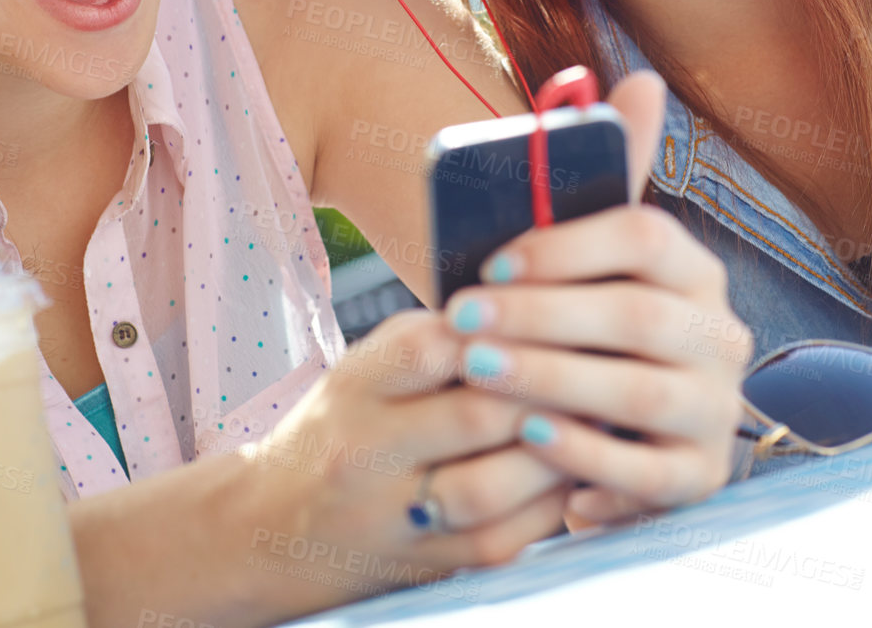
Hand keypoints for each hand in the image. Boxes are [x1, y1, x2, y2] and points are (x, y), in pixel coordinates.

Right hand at [233, 309, 572, 618]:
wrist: (267, 528)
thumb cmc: (340, 428)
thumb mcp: (366, 368)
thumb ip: (438, 340)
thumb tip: (540, 308)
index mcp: (356, 386)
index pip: (433, 347)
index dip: (505, 327)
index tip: (558, 309)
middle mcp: (366, 453)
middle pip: (476, 416)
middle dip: (551, 386)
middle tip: (605, 360)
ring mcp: (394, 517)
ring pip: (493, 486)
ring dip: (559, 451)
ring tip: (601, 417)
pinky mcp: (427, 564)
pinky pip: (504, 538)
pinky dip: (550, 503)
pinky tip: (576, 472)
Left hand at [441, 70, 752, 525]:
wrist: (585, 433)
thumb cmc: (566, 333)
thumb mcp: (572, 260)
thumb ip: (594, 181)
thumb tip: (641, 78)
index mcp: (691, 270)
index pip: (646, 235)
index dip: (566, 246)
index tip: (490, 259)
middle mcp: (720, 335)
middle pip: (637, 316)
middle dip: (540, 317)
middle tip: (462, 322)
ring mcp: (715, 409)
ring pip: (641, 393)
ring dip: (552, 380)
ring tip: (479, 374)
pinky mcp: (698, 479)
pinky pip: (648, 473)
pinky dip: (587, 456)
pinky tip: (529, 440)